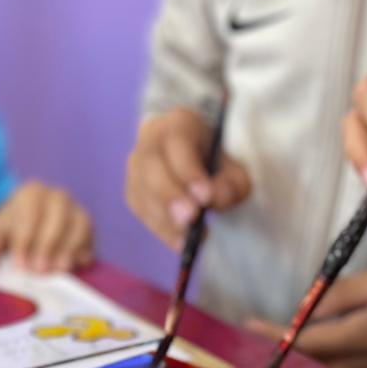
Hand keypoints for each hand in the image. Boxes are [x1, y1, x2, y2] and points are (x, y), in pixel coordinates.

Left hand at [0, 180, 94, 272]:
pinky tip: (74, 267)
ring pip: (79, 225)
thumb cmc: (12, 231)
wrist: (30, 229)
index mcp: (31, 192)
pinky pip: (90, 237)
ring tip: (58, 271)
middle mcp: (57, 196)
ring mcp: (76, 209)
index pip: (30, 212)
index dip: (25, 239)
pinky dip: (83, 252)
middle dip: (48, 244)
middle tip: (39, 270)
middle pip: (58, 217)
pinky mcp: (88, 226)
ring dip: (68, 249)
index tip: (20, 265)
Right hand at [126, 107, 250, 248]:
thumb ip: (233, 182)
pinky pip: (141, 210)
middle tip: (190, 219)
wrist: (193, 158)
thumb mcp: (234, 167)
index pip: (178, 144)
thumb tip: (216, 198)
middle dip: (170, 195)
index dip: (189, 171)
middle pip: (151, 166)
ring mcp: (135, 166)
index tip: (205, 196)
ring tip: (189, 239)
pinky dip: (160, 229)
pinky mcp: (132, 190)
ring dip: (164, 218)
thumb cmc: (215, 162)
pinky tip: (180, 243)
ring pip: (142, 191)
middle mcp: (149, 141)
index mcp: (178, 124)